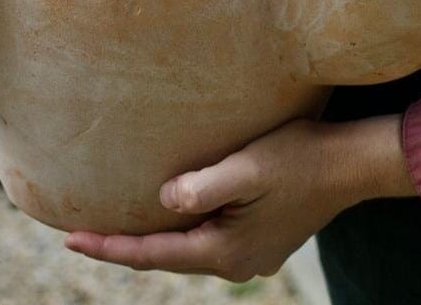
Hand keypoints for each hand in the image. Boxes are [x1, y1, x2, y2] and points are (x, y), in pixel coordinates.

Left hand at [65, 115, 414, 280]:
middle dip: (123, 245)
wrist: (349, 165)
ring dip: (149, 238)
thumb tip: (162, 201)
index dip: (110, 247)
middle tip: (78, 233)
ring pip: (184, 248)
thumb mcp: (248, 167)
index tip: (70, 239)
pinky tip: (164, 213)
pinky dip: (176, 229)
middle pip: (165, 256)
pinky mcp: (257, 237)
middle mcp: (236, 262)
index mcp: (228, 250)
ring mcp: (249, 253)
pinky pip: (204, 237)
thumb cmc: (299, 158)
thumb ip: (203, 186)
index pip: (153, 254)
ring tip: (113, 225)